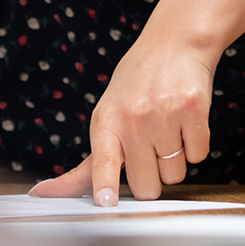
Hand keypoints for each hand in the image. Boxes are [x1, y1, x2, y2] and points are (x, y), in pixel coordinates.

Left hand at [31, 35, 213, 204]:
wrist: (173, 43)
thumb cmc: (137, 85)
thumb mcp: (106, 117)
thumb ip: (89, 163)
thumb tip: (46, 193)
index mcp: (106, 120)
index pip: (102, 160)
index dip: (105, 184)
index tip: (105, 202)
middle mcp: (133, 116)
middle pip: (147, 186)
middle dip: (151, 175)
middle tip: (149, 144)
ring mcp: (164, 112)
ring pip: (175, 174)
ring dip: (175, 159)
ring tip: (167, 127)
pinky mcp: (194, 109)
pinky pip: (199, 156)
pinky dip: (195, 145)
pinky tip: (184, 121)